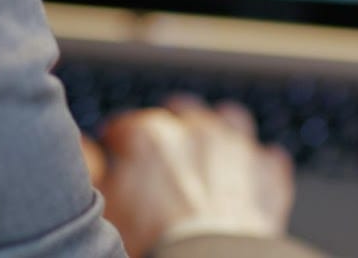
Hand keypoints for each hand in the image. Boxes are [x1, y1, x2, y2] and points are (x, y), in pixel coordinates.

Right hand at [83, 97, 292, 257]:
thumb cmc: (156, 245)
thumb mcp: (104, 207)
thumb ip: (91, 168)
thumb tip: (88, 148)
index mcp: (147, 136)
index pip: (123, 128)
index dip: (116, 145)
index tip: (115, 157)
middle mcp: (193, 131)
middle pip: (177, 112)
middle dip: (168, 129)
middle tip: (162, 156)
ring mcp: (235, 148)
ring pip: (228, 119)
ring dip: (218, 131)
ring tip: (209, 151)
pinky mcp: (268, 175)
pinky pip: (268, 158)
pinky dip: (259, 165)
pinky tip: (250, 178)